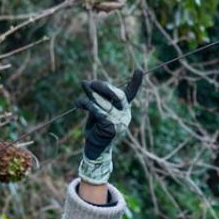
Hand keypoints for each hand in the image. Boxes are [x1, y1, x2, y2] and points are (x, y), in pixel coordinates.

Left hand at [75, 68, 142, 185]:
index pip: (131, 94)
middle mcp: (125, 115)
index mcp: (124, 109)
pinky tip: (79, 103)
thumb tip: (86, 82)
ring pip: (105, 103)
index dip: (136, 82)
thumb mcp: (97, 110)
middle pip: (118, 95)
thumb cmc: (95, 128)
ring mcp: (119, 122)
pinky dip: (87, 104)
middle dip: (104, 86)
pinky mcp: (111, 128)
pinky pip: (98, 112)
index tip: (139, 69)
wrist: (95, 149)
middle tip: (90, 82)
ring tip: (83, 85)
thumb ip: (95, 98)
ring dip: (91, 94)